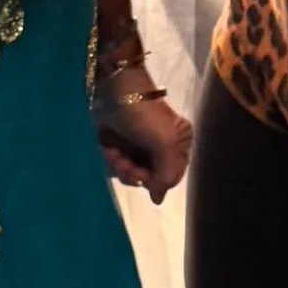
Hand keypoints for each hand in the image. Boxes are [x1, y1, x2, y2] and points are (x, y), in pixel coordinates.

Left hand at [96, 72, 193, 198]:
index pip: (169, 179)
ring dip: (119, 165)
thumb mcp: (165, 142)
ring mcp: (140, 147)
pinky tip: (108, 147)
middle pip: (149, 178)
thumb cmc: (143, 114)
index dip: (154, 181)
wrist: (114, 87)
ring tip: (113, 151)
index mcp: (179, 146)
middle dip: (133, 172)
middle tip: (124, 159)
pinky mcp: (120, 143)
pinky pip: (116, 163)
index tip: (142, 172)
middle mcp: (161, 149)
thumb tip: (159, 200)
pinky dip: (110, 158)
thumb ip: (166, 173)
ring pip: (130, 173)